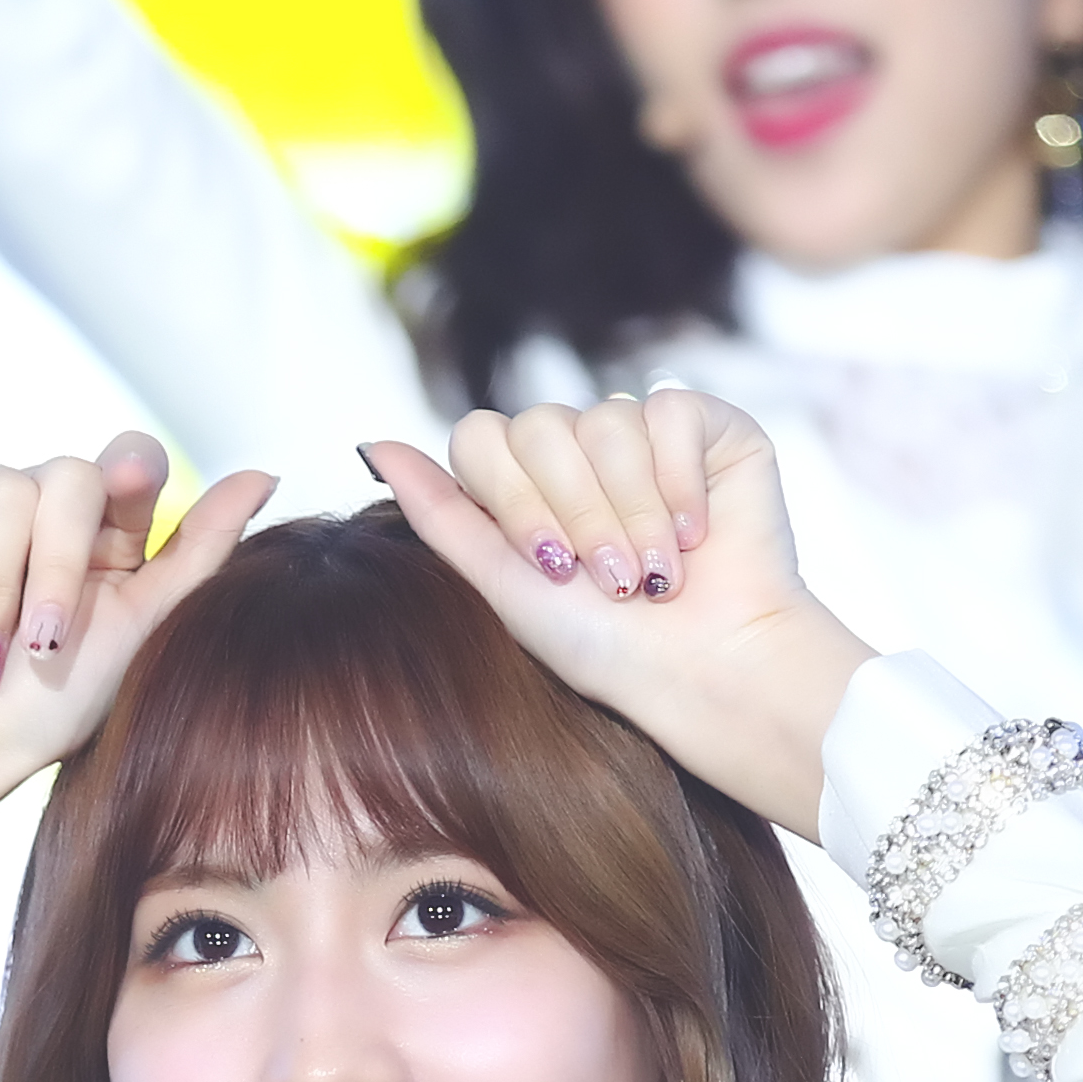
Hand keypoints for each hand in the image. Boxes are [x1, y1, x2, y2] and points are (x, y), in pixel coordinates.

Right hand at [0, 435, 273, 909]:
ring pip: (3, 488)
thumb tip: (263, 473)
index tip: (133, 487)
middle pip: (71, 475)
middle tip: (44, 644)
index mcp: (103, 532)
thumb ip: (199, 551)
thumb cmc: (48, 709)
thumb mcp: (141, 630)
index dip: (131, 470)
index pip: (129, 462)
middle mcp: (42, 505)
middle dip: (59, 569)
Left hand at [363, 391, 870, 839]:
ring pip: (607, 420)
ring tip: (658, 575)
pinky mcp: (705, 426)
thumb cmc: (609, 652)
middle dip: (577, 514)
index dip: (515, 501)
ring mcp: (639, 434)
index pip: (482, 438)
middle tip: (613, 582)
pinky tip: (698, 536)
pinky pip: (670, 410)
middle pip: (540, 425)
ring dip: (634, 513)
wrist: (711, 671)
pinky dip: (681, 483)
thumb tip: (370, 443)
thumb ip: (441, 517)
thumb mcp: (507, 590)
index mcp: (523, 486)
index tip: (552, 570)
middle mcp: (576, 451)